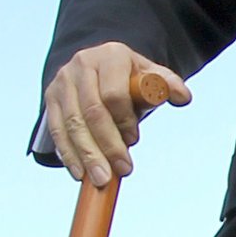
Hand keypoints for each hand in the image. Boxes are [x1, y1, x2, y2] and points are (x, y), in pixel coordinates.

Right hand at [42, 43, 190, 189]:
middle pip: (92, 112)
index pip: (114, 94)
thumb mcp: (150, 77)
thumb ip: (167, 86)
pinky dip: (68, 154)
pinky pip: (57, 130)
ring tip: (101, 179)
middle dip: (107, 145)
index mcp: (110, 56)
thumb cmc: (129, 79)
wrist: (99, 68)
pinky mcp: (51, 97)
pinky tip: (79, 173)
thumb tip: (184, 97)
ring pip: (72, 124)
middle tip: (122, 171)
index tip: (134, 141)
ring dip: (87, 155)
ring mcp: (63, 81)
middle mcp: (82, 64)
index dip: (124, 121)